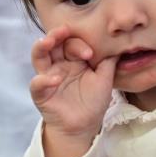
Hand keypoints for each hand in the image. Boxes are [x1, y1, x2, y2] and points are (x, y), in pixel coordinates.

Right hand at [31, 26, 116, 156]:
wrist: (85, 126)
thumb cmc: (93, 101)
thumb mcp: (105, 78)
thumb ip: (109, 61)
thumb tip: (119, 42)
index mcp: (73, 59)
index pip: (71, 42)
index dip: (79, 44)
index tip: (90, 54)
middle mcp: (59, 64)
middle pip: (53, 43)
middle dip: (56, 34)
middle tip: (64, 30)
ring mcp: (48, 77)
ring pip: (38, 56)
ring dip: (41, 46)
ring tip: (48, 41)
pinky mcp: (41, 94)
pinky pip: (37, 84)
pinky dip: (44, 80)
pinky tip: (55, 79)